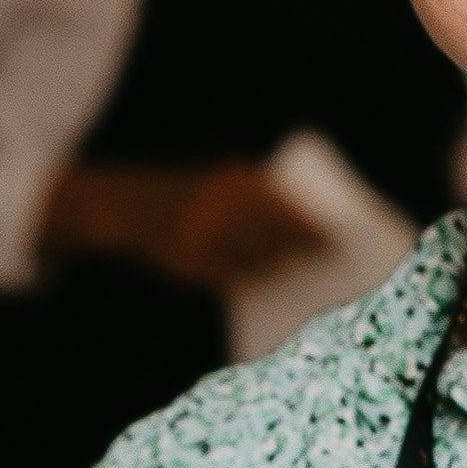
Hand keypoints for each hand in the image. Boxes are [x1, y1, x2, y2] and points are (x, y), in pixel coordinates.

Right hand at [44, 161, 327, 296]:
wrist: (125, 206)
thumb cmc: (188, 194)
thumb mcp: (220, 182)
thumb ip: (256, 199)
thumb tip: (307, 229)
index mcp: (229, 182)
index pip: (283, 206)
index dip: (312, 225)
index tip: (341, 237)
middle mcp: (215, 208)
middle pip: (273, 236)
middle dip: (303, 251)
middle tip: (333, 265)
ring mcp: (199, 237)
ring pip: (252, 260)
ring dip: (282, 270)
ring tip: (308, 279)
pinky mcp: (187, 263)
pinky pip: (228, 277)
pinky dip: (252, 281)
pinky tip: (271, 285)